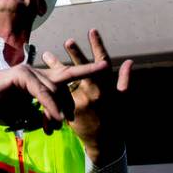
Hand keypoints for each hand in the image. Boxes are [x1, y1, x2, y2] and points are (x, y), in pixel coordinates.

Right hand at [0, 58, 108, 134]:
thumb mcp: (24, 116)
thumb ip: (39, 116)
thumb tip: (53, 123)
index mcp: (39, 80)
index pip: (66, 75)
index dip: (86, 70)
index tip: (106, 66)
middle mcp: (37, 72)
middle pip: (64, 81)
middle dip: (68, 102)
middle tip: (67, 121)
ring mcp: (29, 71)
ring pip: (52, 89)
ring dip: (55, 110)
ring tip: (56, 126)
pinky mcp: (20, 75)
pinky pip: (40, 92)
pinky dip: (48, 105)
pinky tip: (54, 117)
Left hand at [41, 29, 131, 164]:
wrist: (103, 141)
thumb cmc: (115, 118)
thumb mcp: (122, 99)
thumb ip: (124, 79)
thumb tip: (130, 61)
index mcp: (108, 87)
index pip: (103, 62)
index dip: (97, 46)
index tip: (92, 31)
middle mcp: (95, 93)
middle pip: (83, 69)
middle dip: (75, 54)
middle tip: (67, 40)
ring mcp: (81, 102)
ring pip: (66, 80)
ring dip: (56, 66)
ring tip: (46, 54)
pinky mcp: (70, 110)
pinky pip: (60, 96)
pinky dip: (51, 85)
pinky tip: (42, 76)